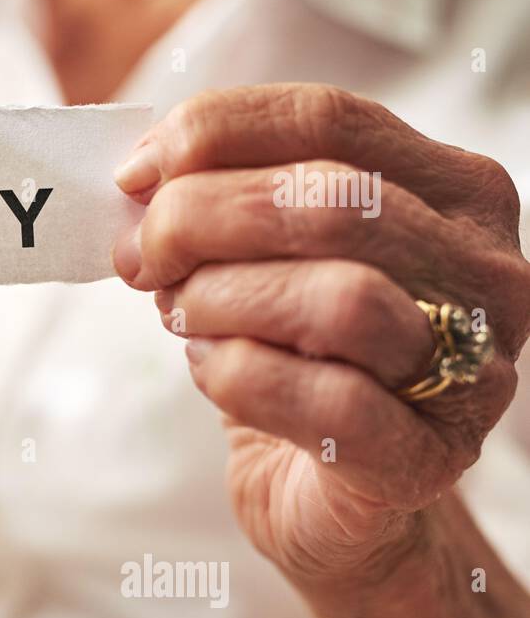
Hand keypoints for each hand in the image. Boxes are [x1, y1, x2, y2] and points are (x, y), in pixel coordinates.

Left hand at [112, 84, 529, 583]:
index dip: (212, 134)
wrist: (332, 499)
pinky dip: (241, 377)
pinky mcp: (426, 459)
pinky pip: (327, 402)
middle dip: (199, 219)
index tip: (133, 173)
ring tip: (182, 318)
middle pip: (329, 200)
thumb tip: (138, 180)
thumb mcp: (264, 260)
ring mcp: (471, 369)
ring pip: (338, 298)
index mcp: (452, 191)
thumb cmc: (294, 362)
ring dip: (221, 300)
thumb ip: (221, 206)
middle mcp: (484, 270)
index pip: (328, 118)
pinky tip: (211, 371)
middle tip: (142, 259)